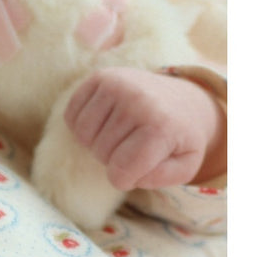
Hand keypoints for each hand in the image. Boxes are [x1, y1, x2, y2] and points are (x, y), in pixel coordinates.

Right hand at [63, 67, 225, 190]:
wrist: (182, 99)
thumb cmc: (178, 138)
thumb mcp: (185, 166)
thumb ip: (161, 178)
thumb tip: (130, 173)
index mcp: (161, 127)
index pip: (120, 173)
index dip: (125, 179)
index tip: (140, 168)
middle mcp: (138, 101)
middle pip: (101, 154)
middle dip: (112, 159)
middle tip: (131, 146)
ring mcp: (117, 85)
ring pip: (83, 136)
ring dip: (96, 143)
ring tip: (118, 135)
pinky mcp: (101, 77)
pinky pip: (72, 115)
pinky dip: (82, 126)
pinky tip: (103, 122)